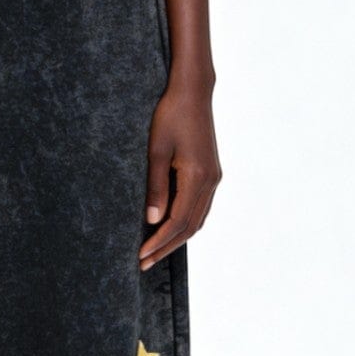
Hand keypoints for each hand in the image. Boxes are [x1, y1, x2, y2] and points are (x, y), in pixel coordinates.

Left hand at [140, 77, 219, 270]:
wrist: (193, 92)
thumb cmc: (170, 115)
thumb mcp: (156, 151)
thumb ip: (155, 187)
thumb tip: (151, 221)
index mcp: (198, 177)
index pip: (177, 221)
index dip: (158, 241)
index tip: (141, 256)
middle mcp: (210, 181)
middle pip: (190, 226)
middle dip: (166, 247)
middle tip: (144, 263)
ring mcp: (214, 177)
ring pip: (197, 219)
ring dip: (177, 238)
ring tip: (154, 251)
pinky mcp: (211, 172)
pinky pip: (200, 207)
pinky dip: (186, 222)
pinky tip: (170, 228)